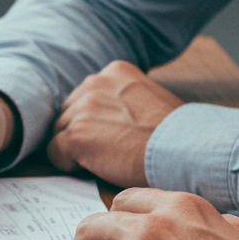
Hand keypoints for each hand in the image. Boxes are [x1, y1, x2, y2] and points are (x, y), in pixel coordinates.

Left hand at [46, 61, 183, 186]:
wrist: (184, 150)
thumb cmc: (174, 135)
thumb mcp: (149, 99)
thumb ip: (121, 101)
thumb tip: (103, 118)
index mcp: (114, 71)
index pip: (84, 97)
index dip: (94, 121)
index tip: (111, 135)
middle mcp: (95, 82)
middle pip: (67, 114)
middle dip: (80, 133)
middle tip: (106, 151)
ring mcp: (83, 108)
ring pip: (58, 133)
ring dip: (75, 149)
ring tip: (105, 159)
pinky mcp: (76, 135)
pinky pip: (54, 153)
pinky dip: (69, 165)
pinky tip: (95, 168)